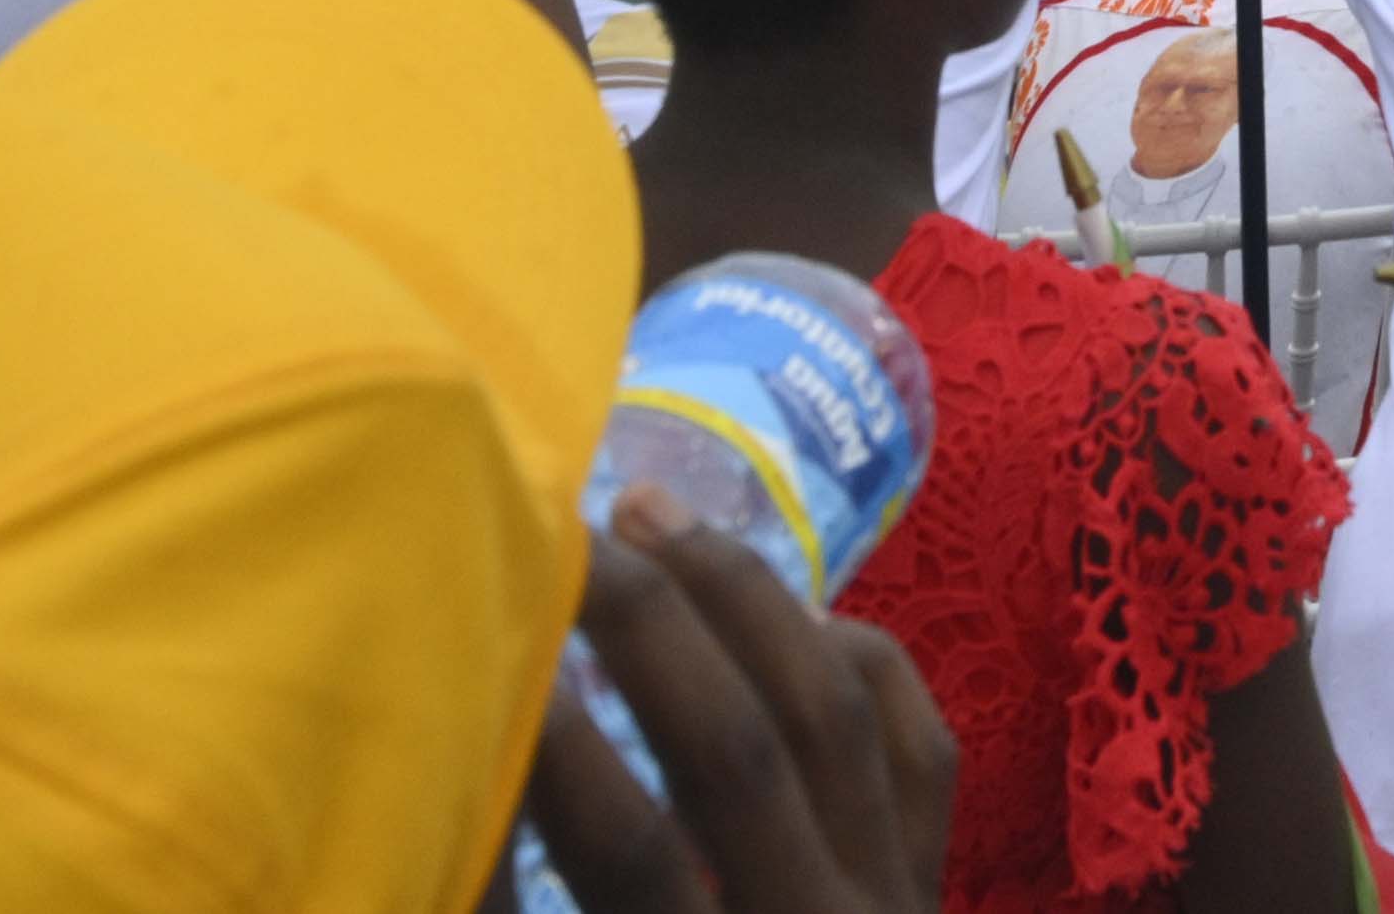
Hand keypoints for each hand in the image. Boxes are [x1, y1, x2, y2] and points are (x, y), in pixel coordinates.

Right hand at [511, 494, 958, 913]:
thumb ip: (530, 905)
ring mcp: (894, 902)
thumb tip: (461, 802)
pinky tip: (791, 612)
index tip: (492, 636)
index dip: (553, 741)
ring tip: (652, 519)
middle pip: (737, 750)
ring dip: (743, 599)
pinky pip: (917, 748)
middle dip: (650, 621)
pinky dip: (857, 660)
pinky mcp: (932, 885)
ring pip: (836, 718)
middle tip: (566, 533)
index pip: (629, 845)